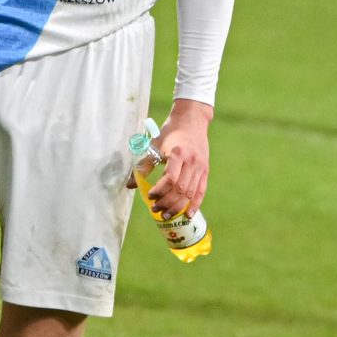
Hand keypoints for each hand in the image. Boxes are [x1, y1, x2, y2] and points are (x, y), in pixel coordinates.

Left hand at [148, 100, 212, 216]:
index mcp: (178, 153)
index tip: (150, 197)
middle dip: (167, 203)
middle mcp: (192, 162)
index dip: (160, 191)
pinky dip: (194, 205)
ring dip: (178, 207)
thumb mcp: (155, 145)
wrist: (192, 120)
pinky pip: (201, 192)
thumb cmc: (170, 132)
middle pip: (180, 189)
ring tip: (166, 215)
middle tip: (155, 209)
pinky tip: (187, 215)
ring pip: (190, 193)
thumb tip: (130, 185)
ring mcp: (201, 167)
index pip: (170, 179)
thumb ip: (144, 166)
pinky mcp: (205, 171)